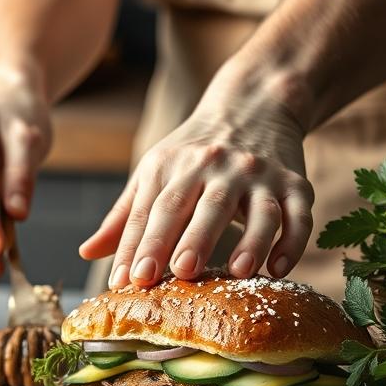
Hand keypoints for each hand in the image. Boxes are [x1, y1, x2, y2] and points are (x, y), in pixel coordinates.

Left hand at [79, 81, 313, 286]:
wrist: (254, 104)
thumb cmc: (194, 151)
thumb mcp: (155, 171)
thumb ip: (125, 216)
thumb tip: (86, 252)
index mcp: (173, 165)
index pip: (153, 208)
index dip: (137, 245)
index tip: (123, 281)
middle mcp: (216, 166)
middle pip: (202, 205)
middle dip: (188, 240)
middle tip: (176, 274)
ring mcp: (258, 174)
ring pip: (257, 209)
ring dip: (249, 241)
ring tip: (236, 272)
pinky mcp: (295, 182)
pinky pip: (298, 213)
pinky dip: (292, 242)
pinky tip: (279, 270)